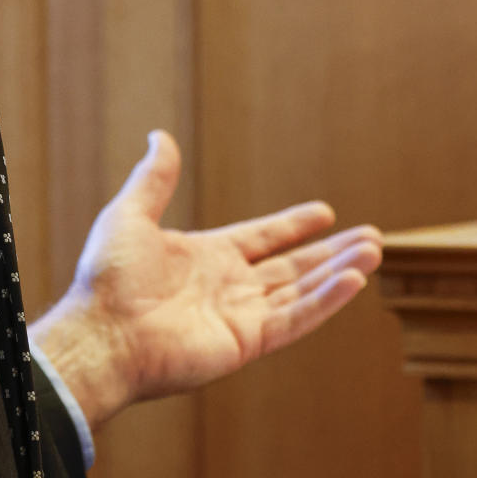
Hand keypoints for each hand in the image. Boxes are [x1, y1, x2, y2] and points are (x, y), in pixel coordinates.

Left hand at [31, 130, 381, 429]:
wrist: (101, 332)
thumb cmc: (108, 277)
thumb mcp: (131, 214)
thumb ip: (155, 179)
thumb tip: (159, 135)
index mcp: (206, 258)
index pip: (261, 239)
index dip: (293, 226)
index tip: (325, 214)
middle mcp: (229, 288)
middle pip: (293, 267)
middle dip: (332, 252)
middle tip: (372, 238)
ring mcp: (240, 316)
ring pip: (303, 290)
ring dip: (340, 271)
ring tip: (375, 252)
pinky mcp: (247, 341)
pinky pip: (295, 317)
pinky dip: (326, 300)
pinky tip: (354, 280)